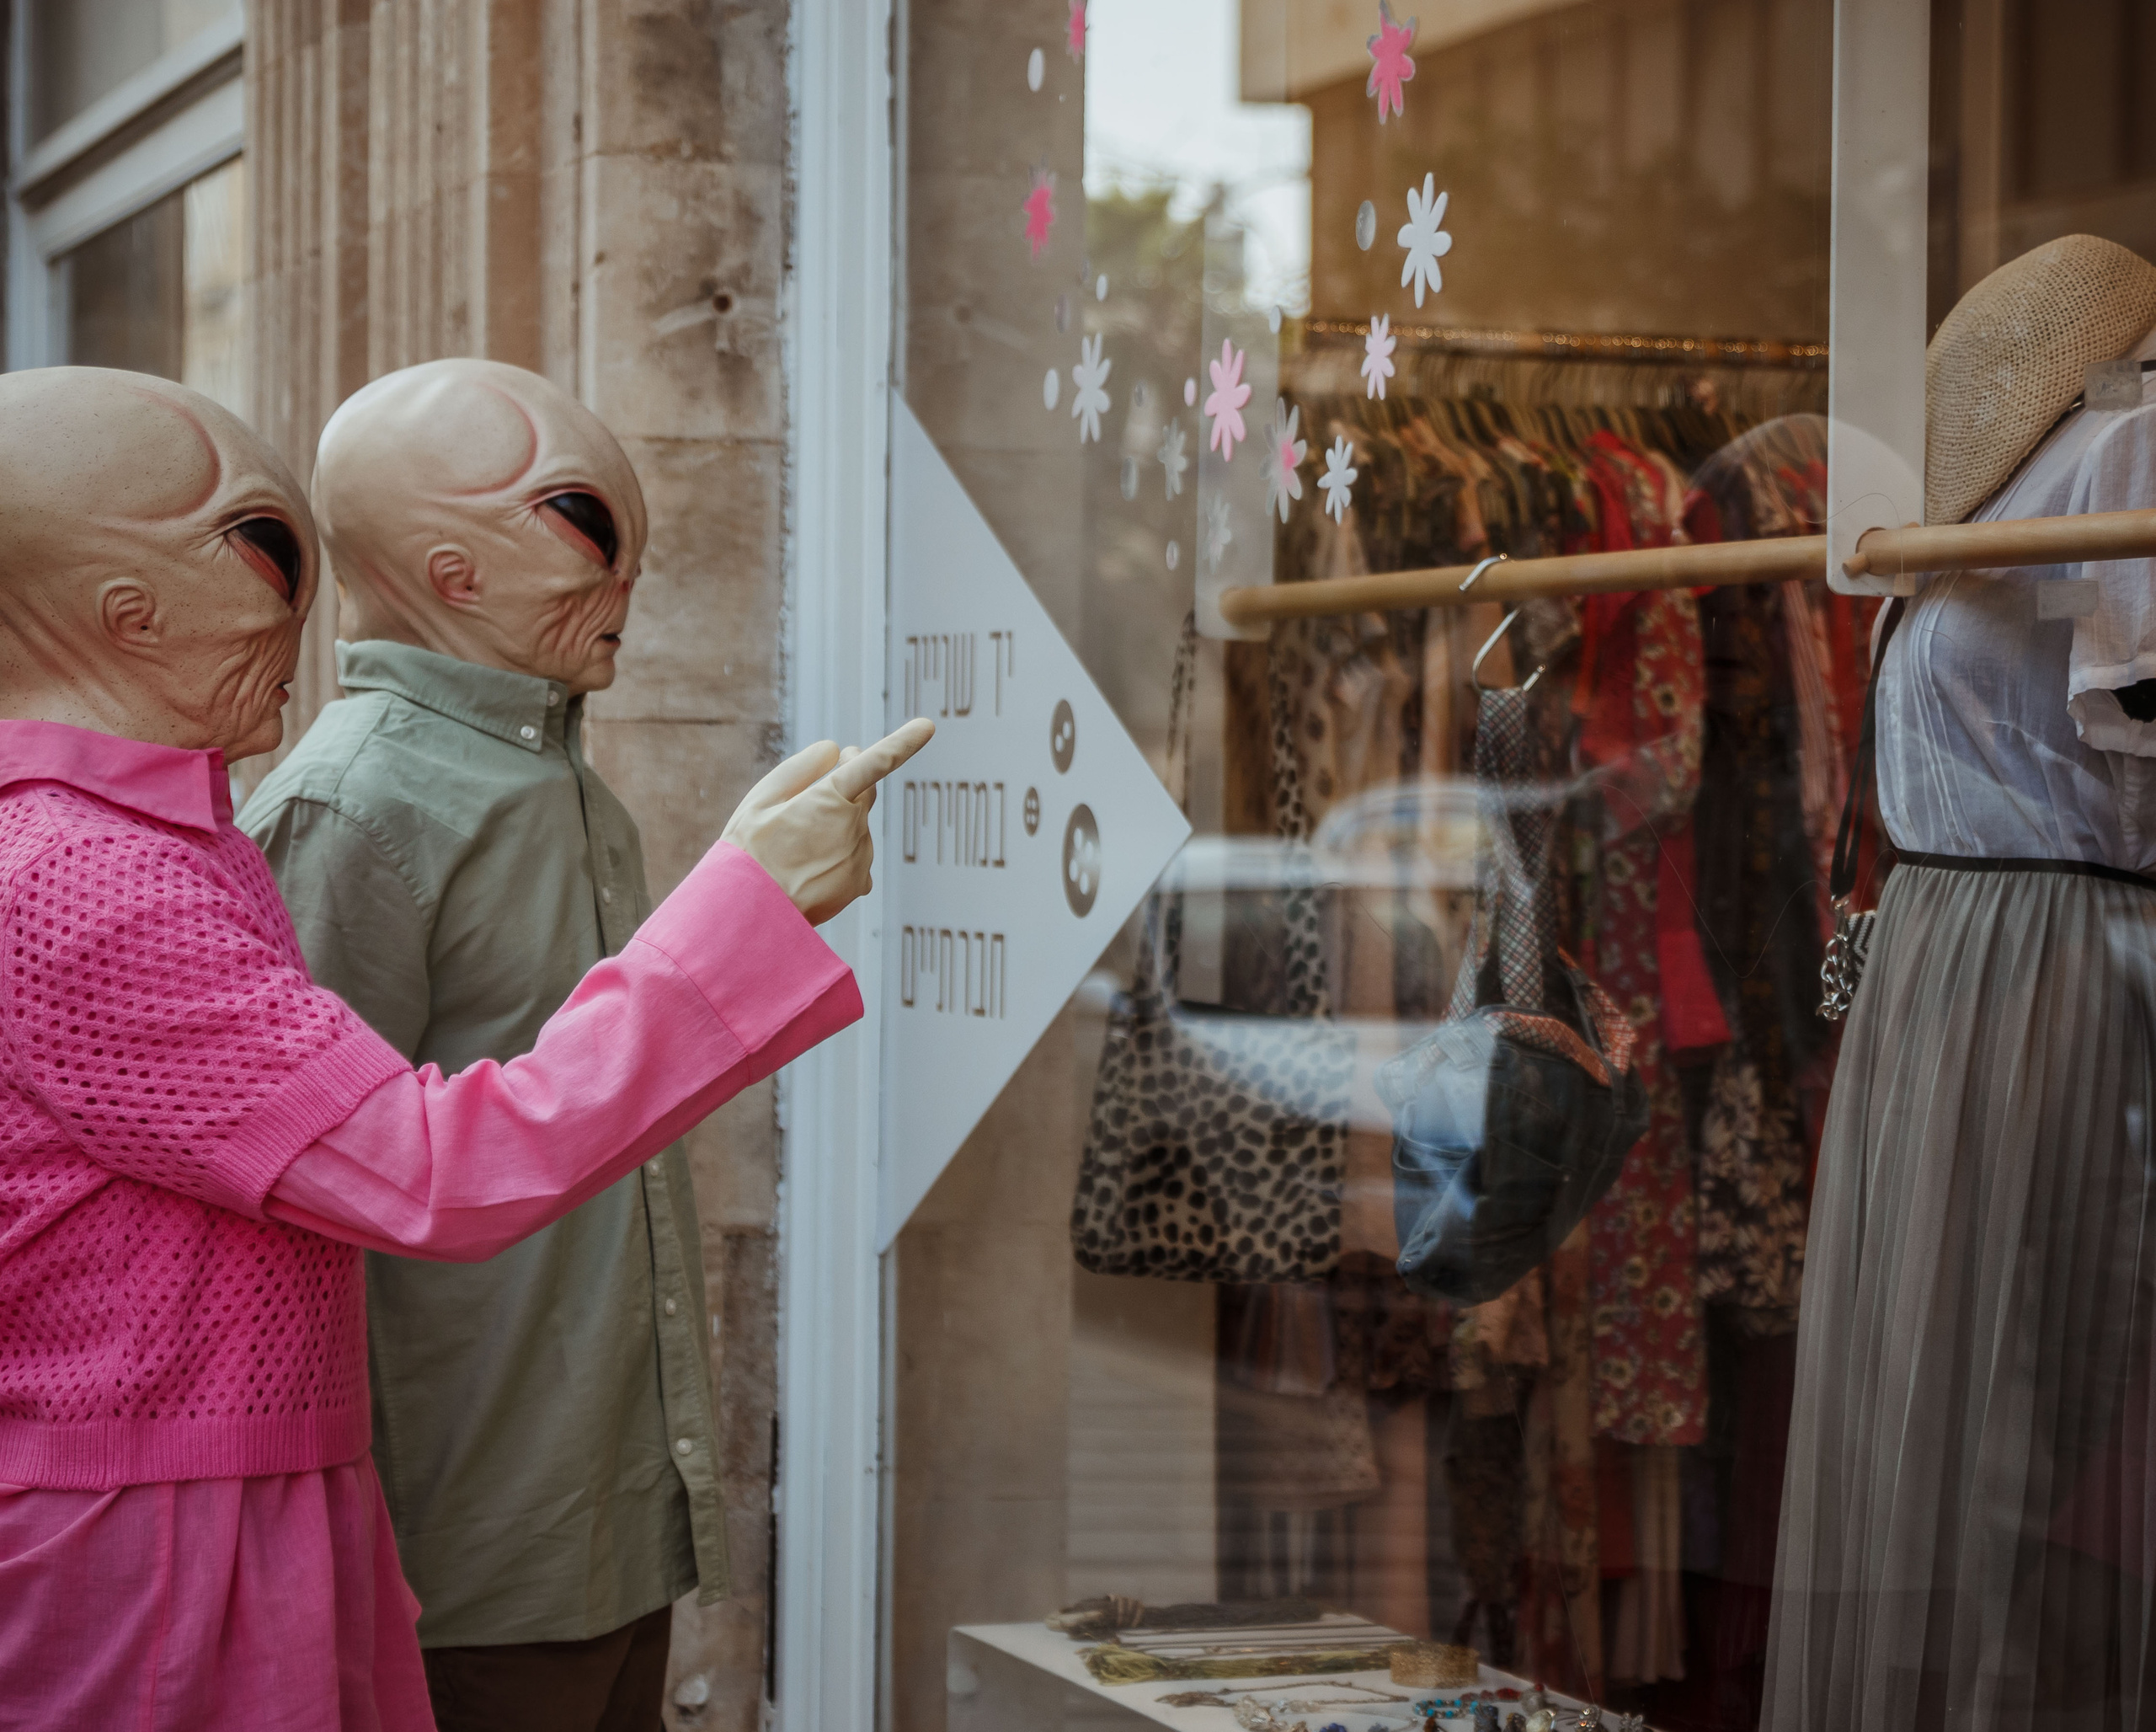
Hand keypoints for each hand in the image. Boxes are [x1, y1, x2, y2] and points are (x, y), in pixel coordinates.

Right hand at [721, 718, 934, 923]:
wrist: (750, 915)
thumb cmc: (749, 851)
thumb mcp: (761, 800)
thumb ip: (801, 768)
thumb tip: (836, 750)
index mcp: (829, 799)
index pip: (874, 763)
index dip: (903, 742)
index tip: (928, 726)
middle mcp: (853, 827)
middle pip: (864, 793)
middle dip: (845, 789)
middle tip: (808, 801)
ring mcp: (860, 857)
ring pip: (857, 827)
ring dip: (836, 827)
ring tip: (796, 849)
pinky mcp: (859, 883)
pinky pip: (855, 857)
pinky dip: (838, 856)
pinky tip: (808, 869)